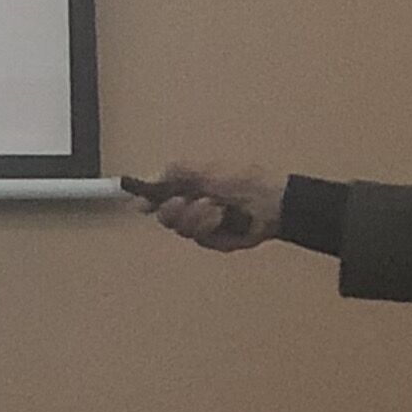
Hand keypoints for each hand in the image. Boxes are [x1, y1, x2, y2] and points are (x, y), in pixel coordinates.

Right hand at [127, 164, 287, 250]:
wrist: (270, 202)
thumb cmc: (241, 180)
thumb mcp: (203, 170)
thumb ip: (173, 172)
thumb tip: (148, 181)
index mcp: (188, 187)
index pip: (159, 196)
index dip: (148, 201)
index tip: (141, 205)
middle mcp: (193, 207)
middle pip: (165, 217)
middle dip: (173, 210)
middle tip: (185, 202)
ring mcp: (204, 226)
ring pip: (182, 229)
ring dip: (197, 217)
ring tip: (216, 209)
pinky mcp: (215, 241)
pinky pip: (201, 240)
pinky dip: (211, 228)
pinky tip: (223, 220)